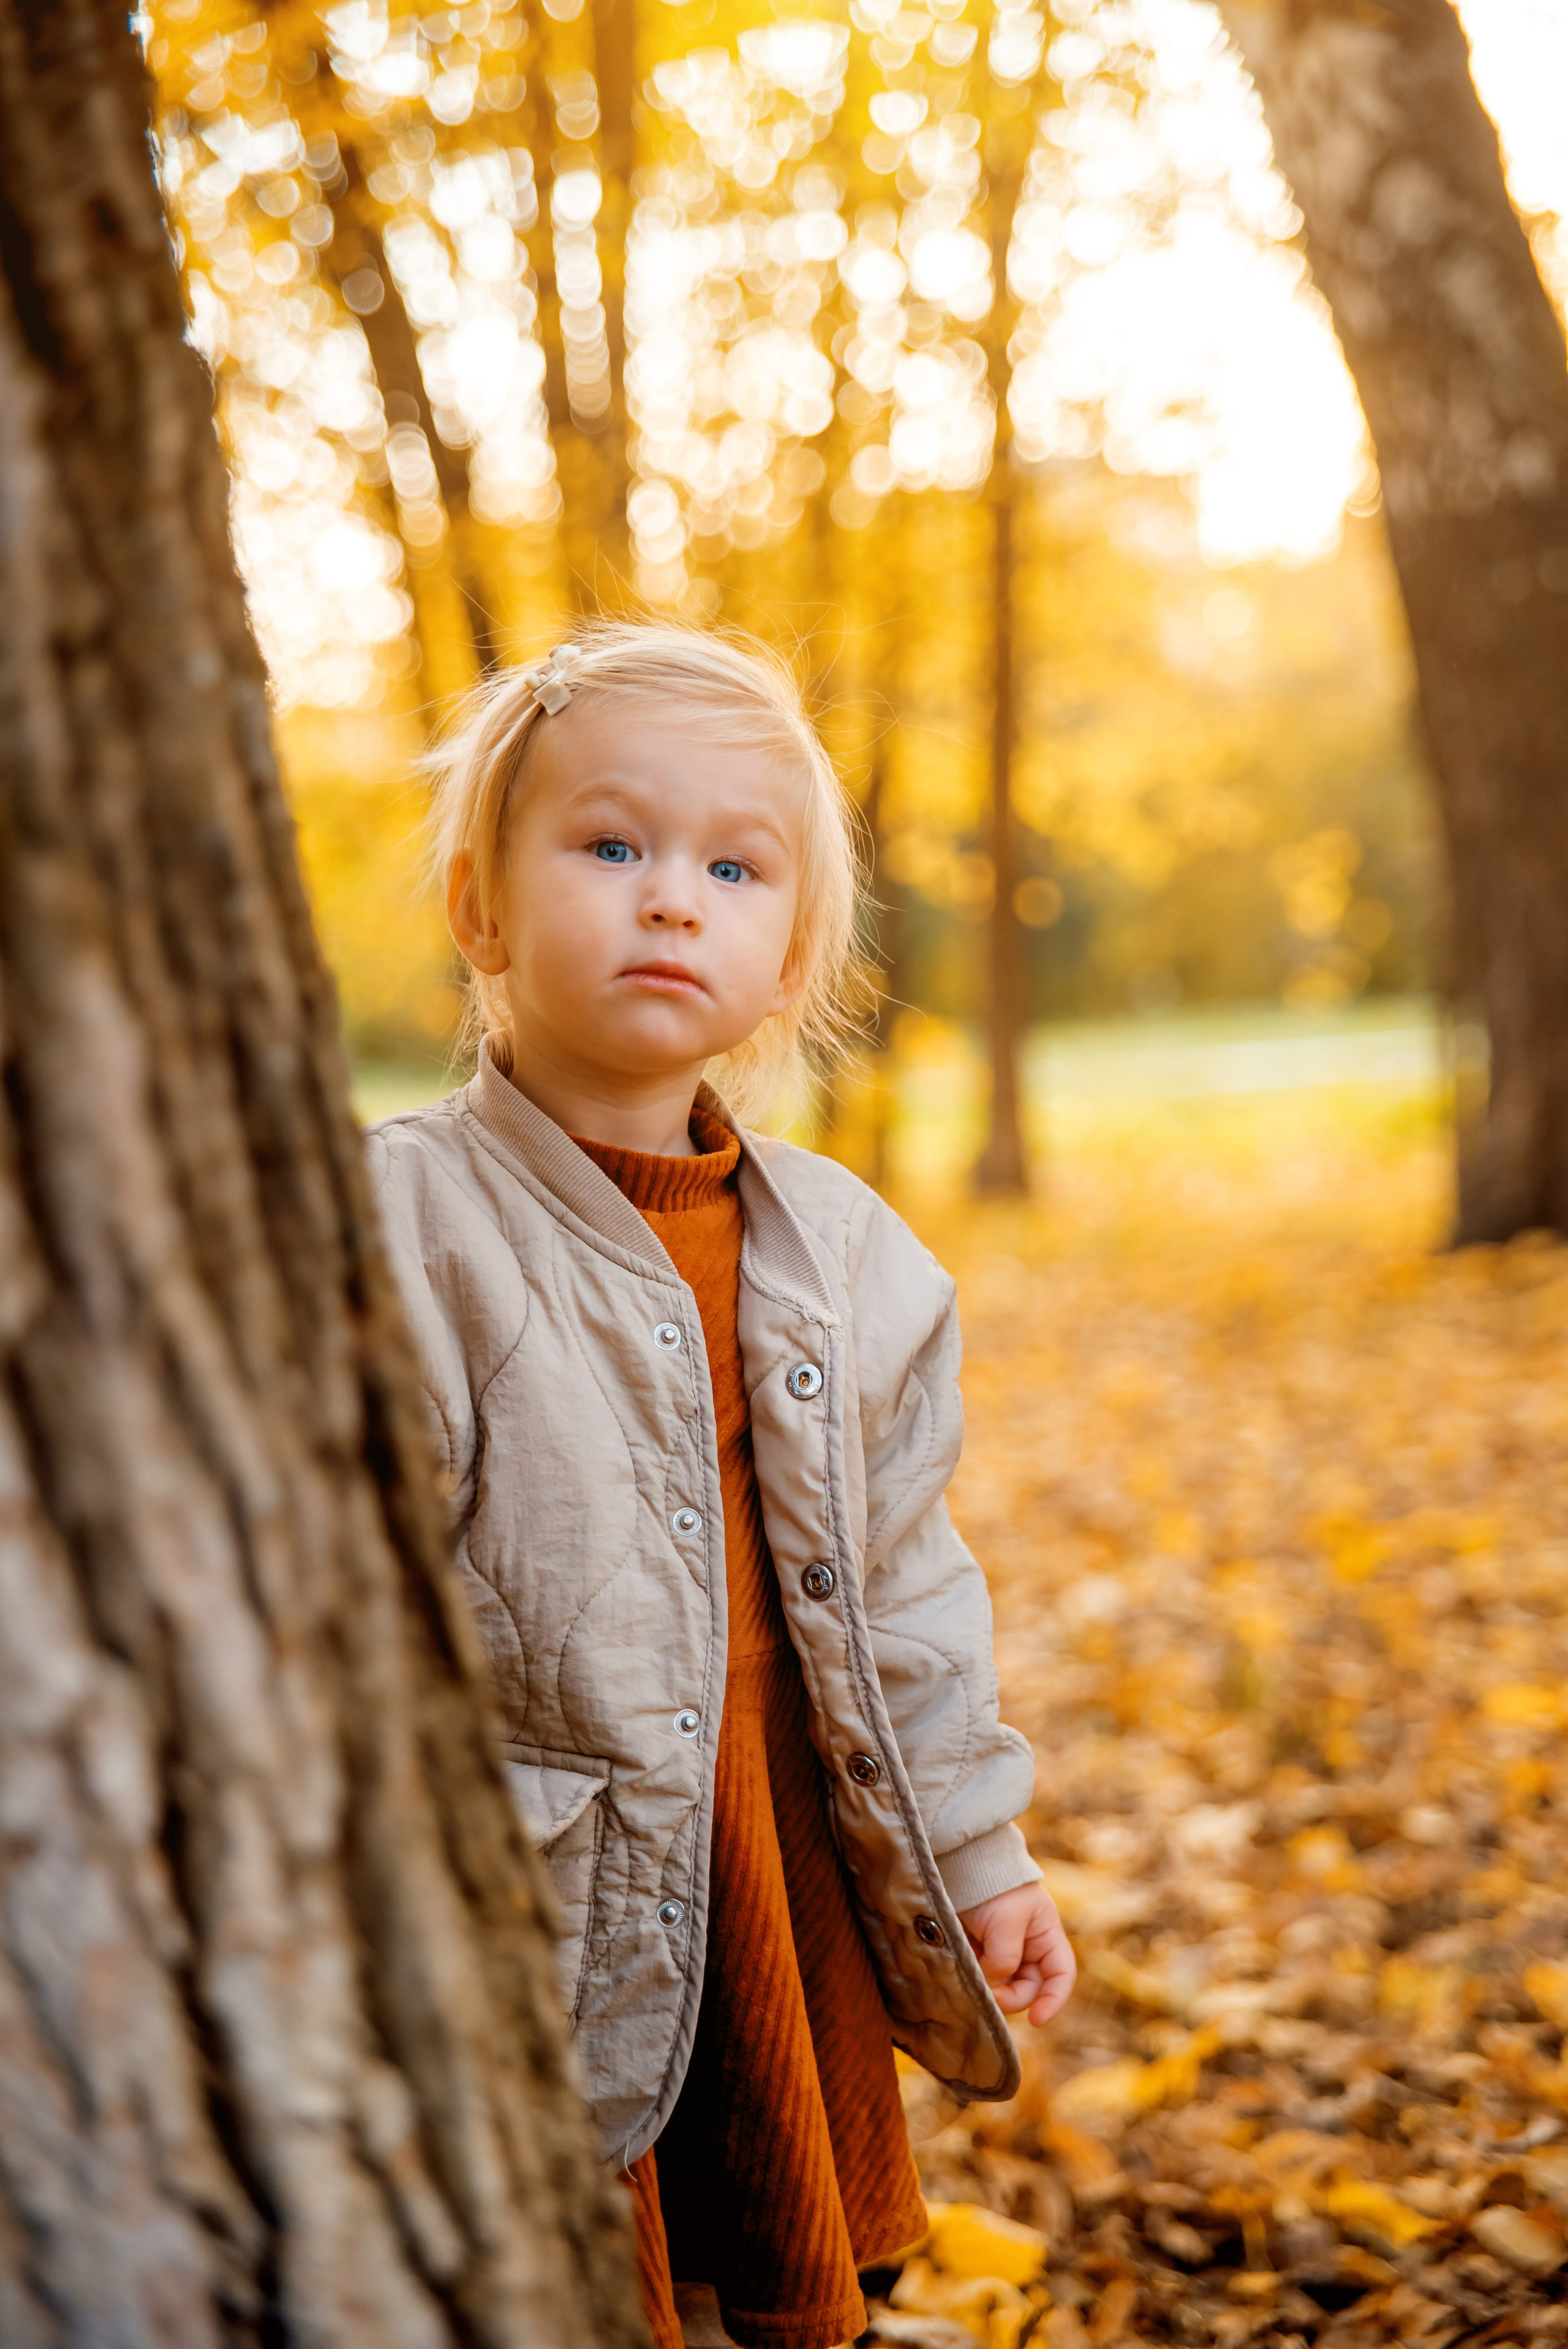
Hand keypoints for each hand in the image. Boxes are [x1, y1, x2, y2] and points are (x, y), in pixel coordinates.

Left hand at [957, 1881, 1075, 2025]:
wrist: (959, 1860)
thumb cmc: (993, 1886)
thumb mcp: (1006, 1923)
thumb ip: (1005, 1959)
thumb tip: (992, 1984)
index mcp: (1045, 1934)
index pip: (1061, 1974)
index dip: (1054, 2000)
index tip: (1036, 2020)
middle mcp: (1028, 1944)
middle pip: (1030, 1986)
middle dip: (1012, 1996)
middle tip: (989, 1996)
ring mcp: (1002, 1947)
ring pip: (1003, 1984)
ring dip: (991, 1988)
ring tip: (973, 1975)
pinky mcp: (978, 1948)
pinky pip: (981, 1974)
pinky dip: (974, 1978)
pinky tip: (962, 1968)